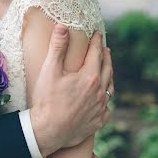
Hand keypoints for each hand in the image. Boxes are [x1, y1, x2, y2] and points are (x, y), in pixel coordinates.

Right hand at [30, 25, 112, 156]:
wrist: (48, 130)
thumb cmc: (47, 100)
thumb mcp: (50, 70)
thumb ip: (58, 47)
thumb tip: (62, 27)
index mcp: (89, 77)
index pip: (96, 54)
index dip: (97, 42)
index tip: (97, 33)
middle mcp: (99, 92)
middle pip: (107, 69)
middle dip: (106, 56)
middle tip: (105, 48)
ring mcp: (100, 107)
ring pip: (110, 87)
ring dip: (109, 75)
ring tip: (107, 69)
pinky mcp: (98, 121)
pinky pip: (108, 107)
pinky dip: (107, 98)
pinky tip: (104, 97)